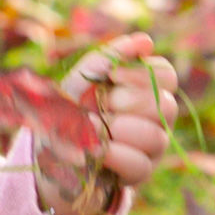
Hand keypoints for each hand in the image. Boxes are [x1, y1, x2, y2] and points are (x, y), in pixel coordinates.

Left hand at [36, 31, 178, 214]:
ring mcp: (150, 148)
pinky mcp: (139, 173)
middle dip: (128, 102)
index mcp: (144, 92)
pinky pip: (140, 164)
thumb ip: (108, 59)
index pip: (166, 75)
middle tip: (102, 105)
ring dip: (118, 129)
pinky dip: (114, 154)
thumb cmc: (66, 112)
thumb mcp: (79, 82)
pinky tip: (94, 149)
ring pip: (156, 136)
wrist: (47, 153)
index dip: (143, 73)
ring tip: (91, 127)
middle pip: (167, 105)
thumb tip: (145, 40)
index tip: (113, 76)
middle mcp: (155, 119)